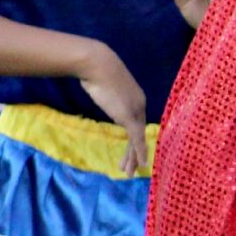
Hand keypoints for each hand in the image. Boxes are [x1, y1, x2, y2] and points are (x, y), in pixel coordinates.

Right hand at [75, 42, 151, 177]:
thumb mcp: (102, 82)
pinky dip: (139, 152)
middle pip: (139, 132)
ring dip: (133, 157)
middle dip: (135, 150)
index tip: (130, 149)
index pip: (136, 121)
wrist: (96, 64)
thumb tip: (96, 87)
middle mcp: (140, 104)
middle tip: (132, 165)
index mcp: (135, 96)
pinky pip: (136, 139)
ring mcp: (135, 111)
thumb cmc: (95, 69)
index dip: (134, 137)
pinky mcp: (129, 117)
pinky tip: (139, 164)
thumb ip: (104, 89)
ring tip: (130, 171)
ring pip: (137, 139)